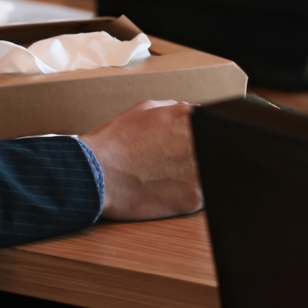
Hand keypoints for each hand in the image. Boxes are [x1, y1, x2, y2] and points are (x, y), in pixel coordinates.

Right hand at [81, 100, 201, 220]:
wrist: (94, 174)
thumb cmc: (113, 143)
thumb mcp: (142, 111)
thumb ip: (172, 109)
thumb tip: (190, 112)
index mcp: (190, 119)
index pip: (211, 126)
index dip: (198, 136)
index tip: (185, 144)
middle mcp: (201, 142)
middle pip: (213, 150)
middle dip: (195, 155)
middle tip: (172, 162)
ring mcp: (200, 171)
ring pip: (208, 174)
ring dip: (192, 175)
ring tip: (166, 176)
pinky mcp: (194, 198)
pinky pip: (199, 197)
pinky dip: (184, 195)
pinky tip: (164, 191)